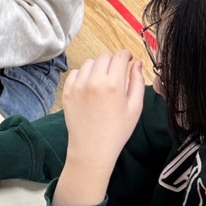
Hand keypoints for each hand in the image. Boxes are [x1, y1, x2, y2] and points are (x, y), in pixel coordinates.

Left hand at [53, 52, 144, 205]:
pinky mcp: (67, 92)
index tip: (127, 60)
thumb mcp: (135, 108)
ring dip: (97, 67)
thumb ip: (137, 82)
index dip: (125, 55)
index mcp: (114, 84)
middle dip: (112, 61)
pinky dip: (83, 75)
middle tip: (116, 73)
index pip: (119, 56)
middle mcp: (94, 81)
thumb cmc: (117, 131)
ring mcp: (78, 86)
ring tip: (102, 81)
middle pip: (104, 57)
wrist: (92, 149)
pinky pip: (76, 73)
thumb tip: (136, 63)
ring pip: (89, 63)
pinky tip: (89, 87)